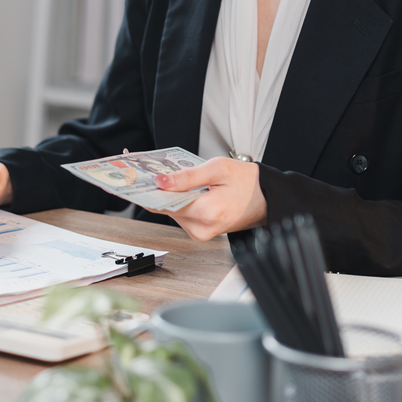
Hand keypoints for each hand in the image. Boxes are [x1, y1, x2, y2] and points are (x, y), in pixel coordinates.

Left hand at [149, 157, 265, 240]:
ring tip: (163, 175)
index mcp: (206, 213)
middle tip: (144, 169)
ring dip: (166, 194)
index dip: (147, 188)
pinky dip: (177, 200)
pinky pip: (181, 214)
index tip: (133, 175)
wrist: (267, 198)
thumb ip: (187, 177)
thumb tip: (160, 182)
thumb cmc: (248, 182)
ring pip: (172, 211)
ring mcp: (201, 233)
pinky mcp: (201, 231)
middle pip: (166, 208)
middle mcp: (201, 228)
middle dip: (155, 189)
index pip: (164, 203)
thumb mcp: (217, 169)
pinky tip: (178, 187)